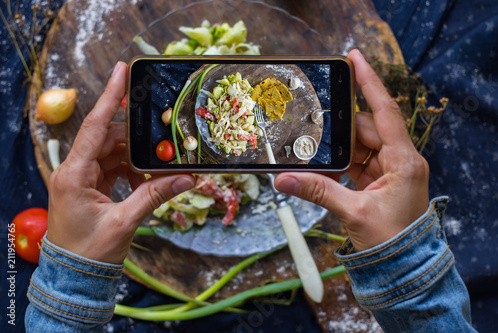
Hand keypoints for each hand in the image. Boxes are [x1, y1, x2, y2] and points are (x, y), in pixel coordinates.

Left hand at [46, 62, 194, 263]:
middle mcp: (74, 171)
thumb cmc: (89, 253)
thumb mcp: (124, 222)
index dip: (109, 97)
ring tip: (159, 166)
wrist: (74, 277)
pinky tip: (147, 181)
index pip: (94, 126)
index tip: (121, 71)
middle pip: (109, 138)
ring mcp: (81, 178)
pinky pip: (114, 168)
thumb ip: (154, 196)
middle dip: (136, 137)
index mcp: (74, 174)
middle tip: (161, 135)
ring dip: (136, 157)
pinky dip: (132, 171)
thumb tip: (185, 179)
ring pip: (113, 152)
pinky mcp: (90, 187)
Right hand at [275, 49, 428, 251]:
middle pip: (366, 128)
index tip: (355, 58)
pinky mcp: (380, 180)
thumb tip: (283, 180)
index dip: (369, 82)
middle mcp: (400, 160)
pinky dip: (341, 162)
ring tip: (314, 148)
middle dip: (339, 127)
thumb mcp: (353, 213)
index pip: (384, 111)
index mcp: (403, 161)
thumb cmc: (391, 241)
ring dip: (339, 148)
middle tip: (312, 122)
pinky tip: (325, 166)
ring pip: (360, 144)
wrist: (403, 267)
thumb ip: (318, 192)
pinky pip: (358, 161)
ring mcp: (390, 170)